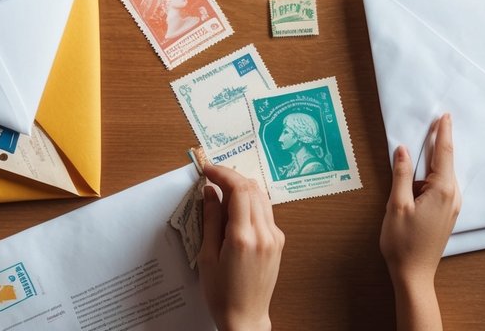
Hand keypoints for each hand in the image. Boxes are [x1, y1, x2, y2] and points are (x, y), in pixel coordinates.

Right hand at [198, 164, 283, 330]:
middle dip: (231, 176)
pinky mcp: (278, 242)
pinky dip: (250, 201)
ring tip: (221, 188)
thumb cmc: (221, 292)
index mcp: (243, 238)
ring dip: (242, 187)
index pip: (239, 190)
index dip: (222, 174)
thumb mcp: (207, 255)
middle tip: (211, 175)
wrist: (245, 316)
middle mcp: (264, 235)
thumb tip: (209, 191)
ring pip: (261, 197)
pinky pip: (265, 211)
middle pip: (252, 189)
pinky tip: (234, 207)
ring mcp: (274, 238)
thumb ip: (210, 220)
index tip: (207, 169)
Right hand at [380, 113, 460, 286]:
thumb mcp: (396, 204)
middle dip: (438, 142)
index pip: (444, 154)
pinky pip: (439, 186)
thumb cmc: (402, 241)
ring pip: (440, 175)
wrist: (413, 273)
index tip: (443, 116)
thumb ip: (400, 174)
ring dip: (431, 160)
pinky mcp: (445, 213)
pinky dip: (429, 175)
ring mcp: (451, 206)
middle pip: (444, 162)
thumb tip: (401, 150)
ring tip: (418, 147)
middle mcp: (452, 196)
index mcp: (442, 191)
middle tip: (432, 123)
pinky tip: (416, 174)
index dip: (442, 133)